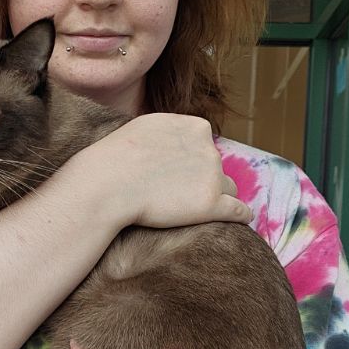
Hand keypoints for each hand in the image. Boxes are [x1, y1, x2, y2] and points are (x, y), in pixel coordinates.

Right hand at [84, 114, 251, 230]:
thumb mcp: (145, 128)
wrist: (107, 184)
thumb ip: (168, 133)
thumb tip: (173, 142)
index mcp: (195, 127)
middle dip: (201, 179)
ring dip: (215, 197)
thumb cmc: (115, 158)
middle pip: (215, 167)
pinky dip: (240, 215)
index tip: (176, 175)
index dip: (191, 161)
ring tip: (194, 210)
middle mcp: (209, 149)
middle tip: (177, 195)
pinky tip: (239, 221)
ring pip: (227, 189)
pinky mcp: (212, 204)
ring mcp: (212, 176)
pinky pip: (240, 211)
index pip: (204, 145)